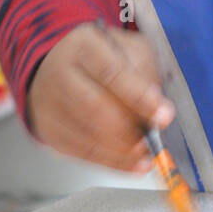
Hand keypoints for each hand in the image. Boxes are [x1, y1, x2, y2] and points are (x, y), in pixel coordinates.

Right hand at [26, 21, 174, 172]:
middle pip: (94, 107)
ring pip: (87, 134)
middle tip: (153, 140)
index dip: (140, 97)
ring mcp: (49, 104)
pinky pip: (80, 153)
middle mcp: (59, 73)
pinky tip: (132, 165)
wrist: (56, 68)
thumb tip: (157, 107)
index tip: (164, 115)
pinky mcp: (48, 131)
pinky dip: (110, 162)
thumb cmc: (101, 59)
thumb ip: (145, 71)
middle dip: (129, 129)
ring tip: (147, 155)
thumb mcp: (128, 49)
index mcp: (83, 45)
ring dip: (122, 151)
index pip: (112, 72)